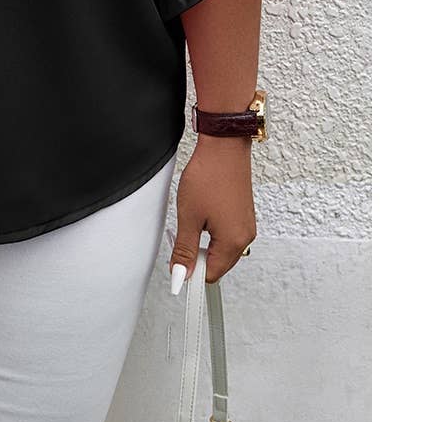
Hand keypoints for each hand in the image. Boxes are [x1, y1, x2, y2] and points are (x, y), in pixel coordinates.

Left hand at [168, 136, 256, 290]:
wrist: (224, 147)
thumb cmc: (209, 176)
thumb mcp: (189, 217)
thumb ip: (185, 250)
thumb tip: (181, 273)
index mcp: (234, 242)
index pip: (211, 275)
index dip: (191, 272)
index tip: (177, 266)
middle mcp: (245, 237)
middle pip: (217, 264)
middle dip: (197, 256)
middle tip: (181, 235)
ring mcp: (246, 225)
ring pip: (220, 249)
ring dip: (203, 243)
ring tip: (191, 220)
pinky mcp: (243, 215)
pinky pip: (226, 235)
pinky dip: (211, 232)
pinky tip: (200, 215)